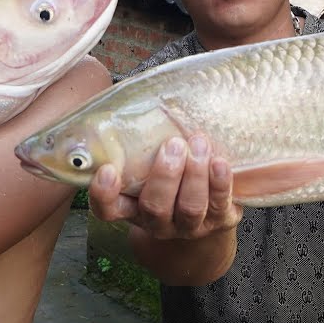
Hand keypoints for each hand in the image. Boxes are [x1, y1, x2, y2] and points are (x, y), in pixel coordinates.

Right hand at [88, 134, 241, 239]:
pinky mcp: (218, 221)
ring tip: (199, 143)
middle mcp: (156, 221)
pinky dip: (220, 182)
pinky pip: (219, 204)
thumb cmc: (171, 173)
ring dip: (195, 174)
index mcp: (131, 207)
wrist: (207, 207)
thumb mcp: (149, 161)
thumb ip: (139, 141)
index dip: (104, 194)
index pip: (108, 209)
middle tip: (173, 144)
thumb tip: (137, 96)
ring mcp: (188, 226)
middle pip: (155, 207)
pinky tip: (219, 162)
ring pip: (189, 207)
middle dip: (165, 175)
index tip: (108, 169)